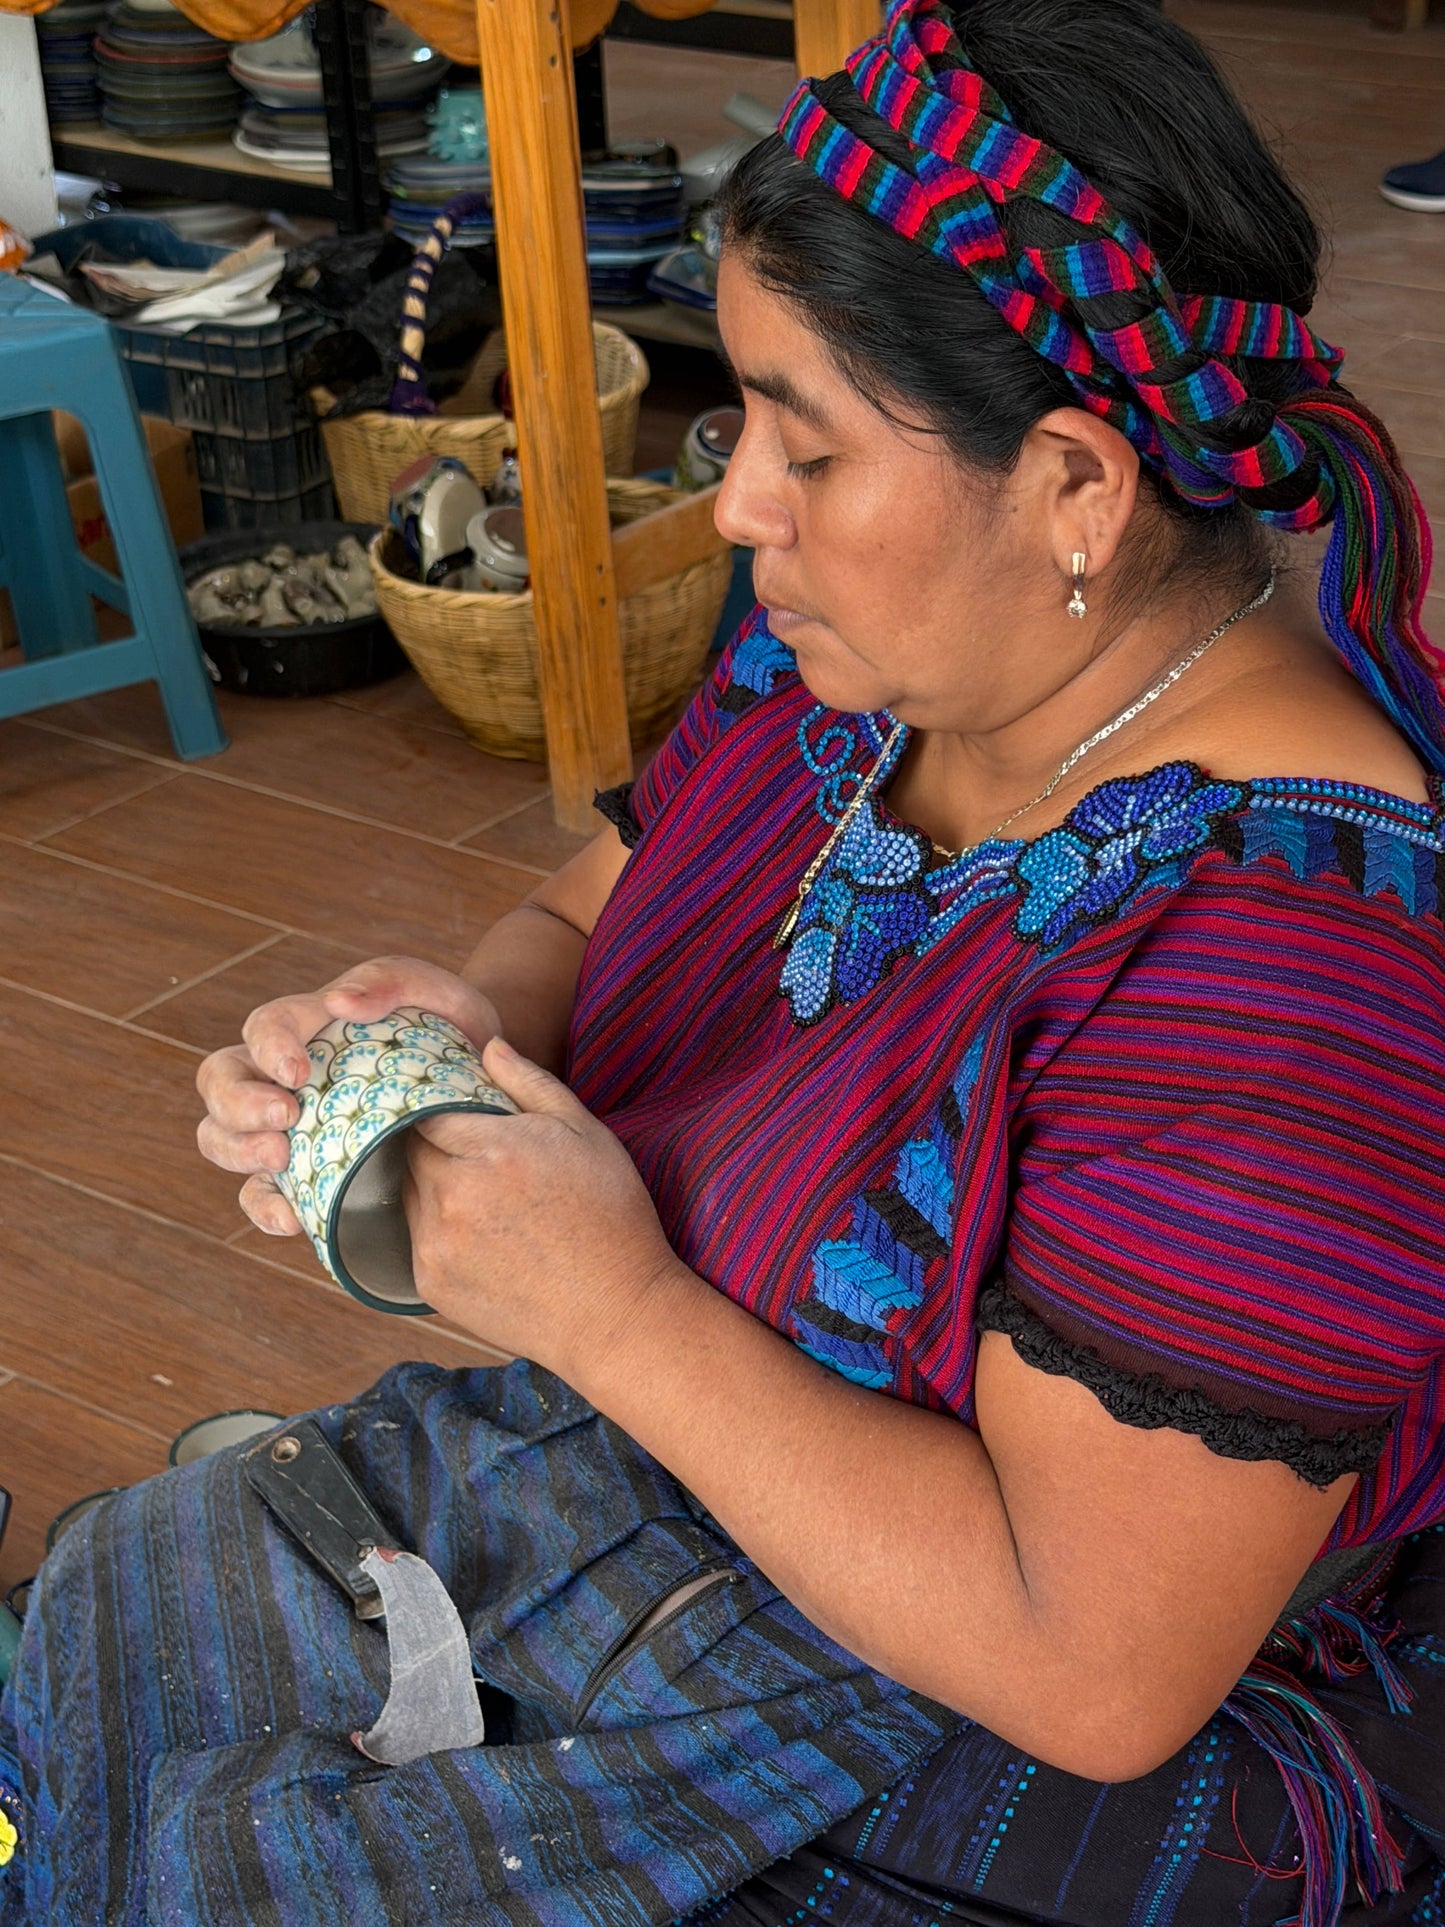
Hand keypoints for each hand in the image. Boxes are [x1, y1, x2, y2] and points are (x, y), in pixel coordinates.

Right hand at [196, 956, 502, 1236]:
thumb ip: (387, 981)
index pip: (263, 1026)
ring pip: (222, 1137)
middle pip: (220, 1082)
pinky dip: (265, 1209)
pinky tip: (293, 1218)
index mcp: (304, 1025)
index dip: (268, 1048)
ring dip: (238, 1150)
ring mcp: (282, 1127)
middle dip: (238, 1103)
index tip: (297, 1071)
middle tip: (285, 1117)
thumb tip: (338, 1000)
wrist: (475, 1084)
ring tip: (280, 1158)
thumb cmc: (444, 1027)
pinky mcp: (298, 1176)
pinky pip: (258, 1196)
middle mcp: (279, 1076)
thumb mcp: (430, 991)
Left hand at [403, 1037, 682, 1377]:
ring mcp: (436, 1244)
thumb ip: (530, 1083)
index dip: (439, 1107)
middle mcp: (453, 1196)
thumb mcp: (586, 1134)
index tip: (454, 1111)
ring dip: (432, 1186)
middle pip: (411, 1151)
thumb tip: (487, 1045)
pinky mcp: (430, 1284)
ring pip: (409, 1193)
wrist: (616, 1315)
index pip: (426, 1109)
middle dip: (435, 1146)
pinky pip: (414, 1238)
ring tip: (481, 1198)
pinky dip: (436, 1230)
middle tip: (473, 1156)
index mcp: (491, 1150)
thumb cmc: (612, 1218)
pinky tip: (481, 1236)